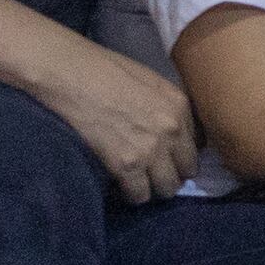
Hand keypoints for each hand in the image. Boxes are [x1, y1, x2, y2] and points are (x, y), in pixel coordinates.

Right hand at [33, 38, 196, 206]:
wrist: (67, 74)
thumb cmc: (101, 69)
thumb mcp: (147, 80)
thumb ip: (165, 106)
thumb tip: (172, 130)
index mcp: (179, 105)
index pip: (196, 147)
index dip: (180, 156)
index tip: (167, 160)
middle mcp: (172, 130)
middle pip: (185, 171)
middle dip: (169, 174)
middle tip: (151, 175)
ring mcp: (151, 149)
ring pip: (165, 189)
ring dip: (151, 188)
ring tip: (135, 183)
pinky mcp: (127, 165)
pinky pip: (139, 195)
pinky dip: (130, 195)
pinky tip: (119, 186)